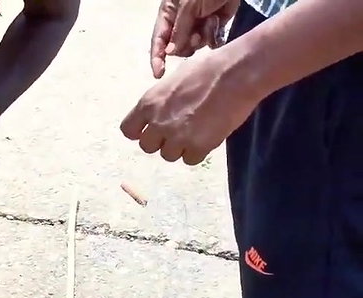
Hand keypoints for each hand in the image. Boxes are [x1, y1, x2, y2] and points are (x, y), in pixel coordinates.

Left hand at [121, 47, 258, 164]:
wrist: (236, 73)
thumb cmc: (208, 68)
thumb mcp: (174, 79)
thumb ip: (161, 100)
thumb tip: (160, 111)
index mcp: (149, 103)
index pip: (128, 130)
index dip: (139, 132)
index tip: (150, 130)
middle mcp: (158, 123)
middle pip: (147, 147)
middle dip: (161, 141)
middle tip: (178, 131)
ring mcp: (178, 137)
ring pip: (168, 155)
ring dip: (180, 148)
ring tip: (196, 132)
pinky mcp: (199, 146)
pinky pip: (190, 160)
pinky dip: (198, 152)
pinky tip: (207, 138)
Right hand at [150, 0, 240, 77]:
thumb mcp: (188, 6)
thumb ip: (179, 30)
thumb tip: (170, 53)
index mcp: (168, 15)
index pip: (158, 40)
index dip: (157, 58)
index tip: (158, 73)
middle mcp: (180, 23)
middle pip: (176, 47)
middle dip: (186, 45)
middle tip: (196, 35)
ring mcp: (196, 25)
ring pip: (193, 46)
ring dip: (201, 38)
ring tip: (209, 22)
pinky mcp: (213, 27)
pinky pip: (209, 42)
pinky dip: (213, 36)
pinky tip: (216, 22)